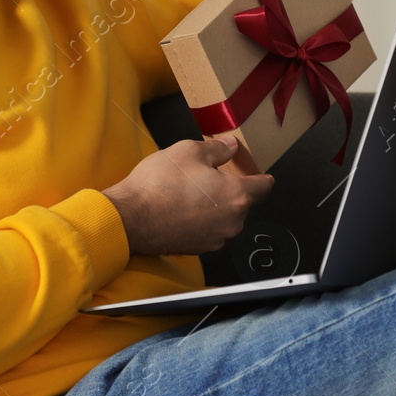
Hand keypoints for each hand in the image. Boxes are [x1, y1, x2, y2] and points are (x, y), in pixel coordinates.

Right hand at [103, 137, 274, 256]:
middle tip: (212, 176)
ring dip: (216, 206)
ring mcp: (216, 238)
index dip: (262, 178)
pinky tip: (182, 208)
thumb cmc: (160, 184)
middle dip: (232, 190)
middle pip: (243, 203)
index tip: (261, 176)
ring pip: (225, 218)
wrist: (131, 218)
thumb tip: (230, 147)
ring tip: (192, 192)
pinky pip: (209, 230)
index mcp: (237, 195)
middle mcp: (232, 221)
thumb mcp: (189, 151)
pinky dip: (202, 220)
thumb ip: (217, 149)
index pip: (264, 187)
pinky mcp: (199, 248)